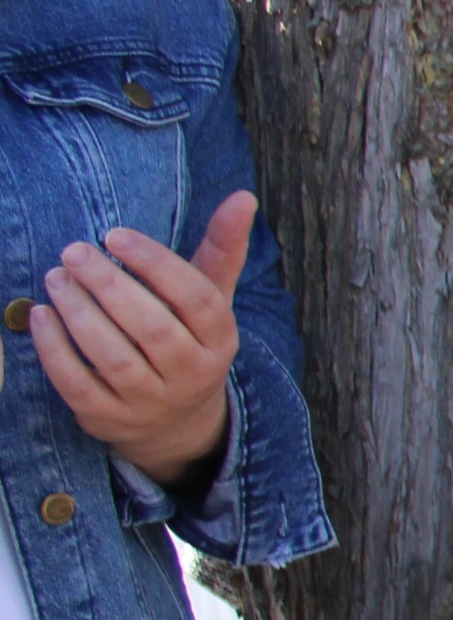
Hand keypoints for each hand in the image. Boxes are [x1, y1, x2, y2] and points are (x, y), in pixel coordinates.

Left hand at [29, 192, 249, 489]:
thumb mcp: (210, 300)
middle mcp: (192, 375)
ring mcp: (151, 402)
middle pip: (153, 328)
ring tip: (55, 277)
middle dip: (108, 285)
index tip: (115, 235)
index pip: (196, 298)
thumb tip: (244, 196)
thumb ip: (222, 249)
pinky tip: (41, 315)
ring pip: (113, 358)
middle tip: (74, 251)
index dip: (155, 264)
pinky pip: (78, 384)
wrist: (176, 423)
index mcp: (221, 340)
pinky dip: (55, 350)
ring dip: (79, 313)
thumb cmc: (187, 340)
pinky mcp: (110, 419)